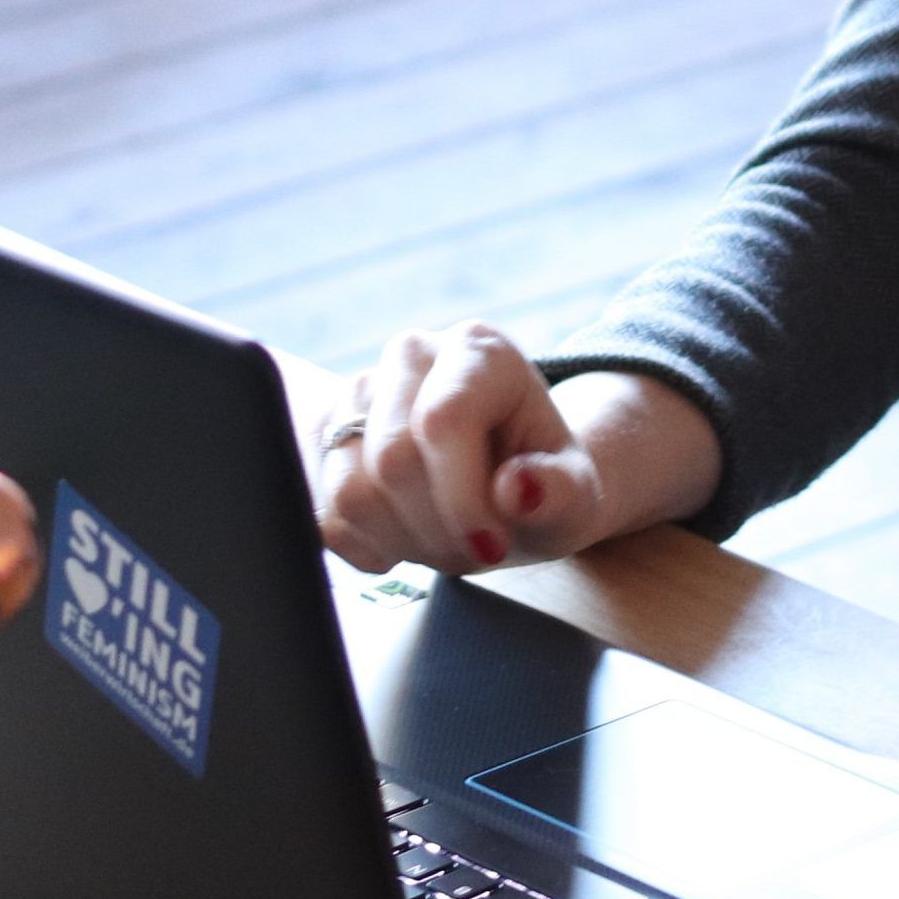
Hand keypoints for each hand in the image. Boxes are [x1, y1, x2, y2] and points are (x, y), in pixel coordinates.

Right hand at [312, 325, 720, 574]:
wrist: (509, 484)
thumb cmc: (544, 485)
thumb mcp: (575, 496)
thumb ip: (560, 492)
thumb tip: (519, 490)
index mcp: (480, 350)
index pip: (445, 422)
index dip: (461, 498)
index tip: (492, 547)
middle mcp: (411, 355)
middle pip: (392, 462)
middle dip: (437, 528)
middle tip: (477, 546)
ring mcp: (357, 392)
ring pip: (349, 492)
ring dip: (402, 541)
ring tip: (445, 539)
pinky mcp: (322, 436)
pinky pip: (322, 514)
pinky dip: (366, 546)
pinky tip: (407, 538)